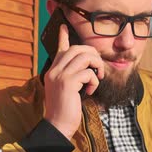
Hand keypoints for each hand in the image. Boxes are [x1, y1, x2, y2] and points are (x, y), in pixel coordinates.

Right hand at [43, 24, 104, 139]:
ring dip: (96, 65)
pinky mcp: (67, 83)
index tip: (64, 26)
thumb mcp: (66, 89)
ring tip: (97, 77)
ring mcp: (60, 75)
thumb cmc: (65, 109)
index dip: (63, 36)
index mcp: (53, 70)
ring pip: (84, 57)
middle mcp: (54, 70)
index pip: (59, 48)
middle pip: (77, 49)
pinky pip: (88, 73)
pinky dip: (94, 81)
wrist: (58, 125)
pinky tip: (90, 91)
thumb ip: (72, 76)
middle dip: (92, 54)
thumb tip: (86, 68)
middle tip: (98, 68)